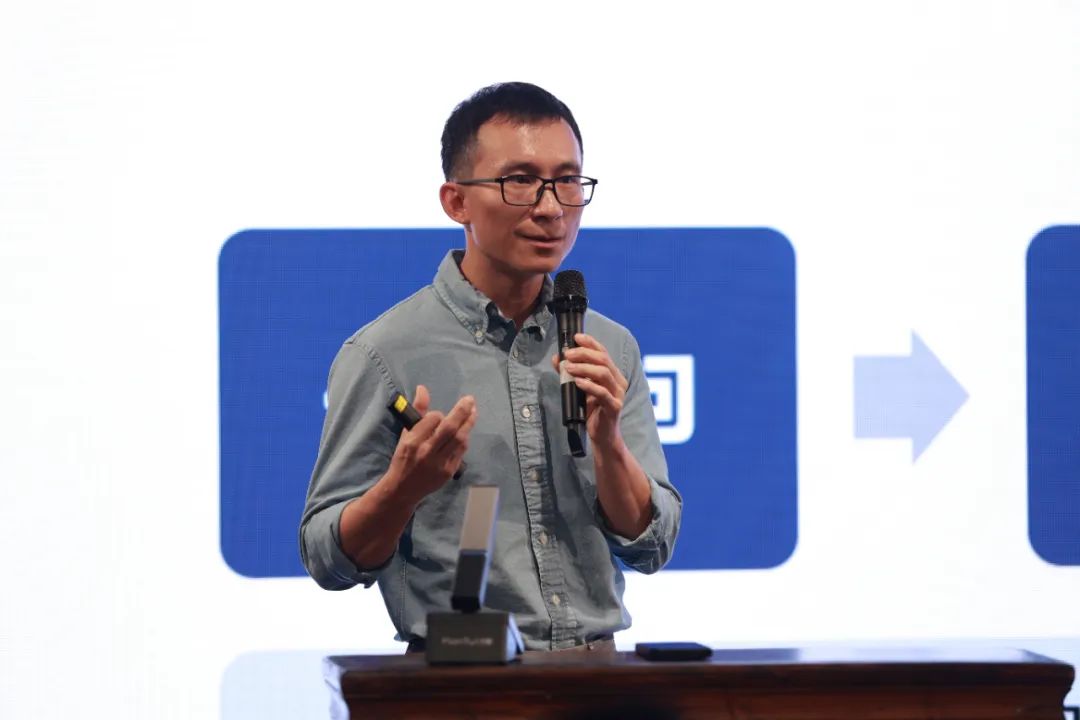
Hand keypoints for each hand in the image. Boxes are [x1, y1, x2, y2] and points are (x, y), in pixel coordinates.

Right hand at [386, 385, 476, 501]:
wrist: (403, 489)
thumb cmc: (403, 458)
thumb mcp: (406, 434)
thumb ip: (417, 412)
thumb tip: (423, 389)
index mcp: (413, 441)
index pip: (432, 420)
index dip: (438, 414)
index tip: (438, 415)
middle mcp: (427, 452)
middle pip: (450, 428)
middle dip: (462, 411)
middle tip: (470, 399)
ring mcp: (439, 464)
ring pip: (459, 440)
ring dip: (468, 424)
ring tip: (473, 412)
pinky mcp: (448, 472)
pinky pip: (461, 451)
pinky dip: (464, 439)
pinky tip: (466, 431)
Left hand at [551, 333, 628, 448]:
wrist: (602, 436)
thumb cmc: (592, 412)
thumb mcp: (580, 389)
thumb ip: (570, 374)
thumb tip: (557, 358)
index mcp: (613, 374)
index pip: (603, 352)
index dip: (590, 342)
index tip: (575, 337)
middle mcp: (618, 381)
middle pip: (603, 359)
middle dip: (584, 353)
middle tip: (567, 354)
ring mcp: (618, 394)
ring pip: (603, 373)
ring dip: (584, 367)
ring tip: (569, 367)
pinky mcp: (614, 407)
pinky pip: (602, 393)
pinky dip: (588, 385)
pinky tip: (577, 382)